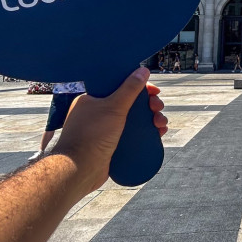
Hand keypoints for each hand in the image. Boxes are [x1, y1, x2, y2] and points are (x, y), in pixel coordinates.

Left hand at [52, 67, 167, 195]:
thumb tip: (143, 70)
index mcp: (93, 99)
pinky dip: (146, 133)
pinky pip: (132, 135)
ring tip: (161, 124)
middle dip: (149, 105)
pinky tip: (157, 133)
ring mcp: (104, 130)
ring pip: (133, 120)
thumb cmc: (92, 136)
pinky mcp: (110, 145)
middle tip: (158, 108)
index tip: (155, 91)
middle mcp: (97, 113)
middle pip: (130, 103)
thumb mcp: (114, 107)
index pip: (120, 86)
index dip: (140, 87)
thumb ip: (130, 88)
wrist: (80, 170)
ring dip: (151, 119)